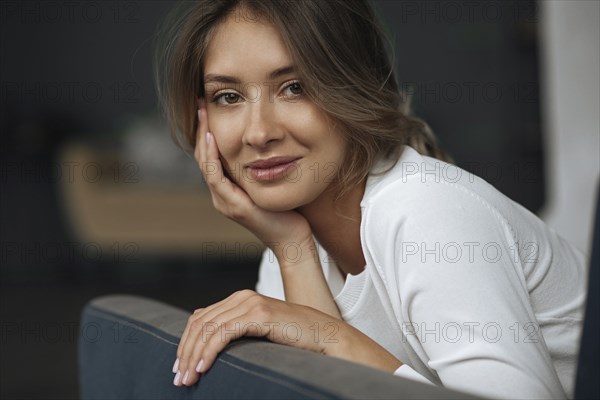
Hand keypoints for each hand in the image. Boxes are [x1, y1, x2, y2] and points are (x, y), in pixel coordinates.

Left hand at [171, 289, 402, 386]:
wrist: (325, 336)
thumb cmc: (294, 340)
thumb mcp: (259, 334)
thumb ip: (238, 332)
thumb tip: (209, 345)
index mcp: (240, 299)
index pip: (201, 319)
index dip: (186, 343)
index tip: (180, 367)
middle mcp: (242, 297)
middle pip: (200, 323)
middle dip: (185, 352)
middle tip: (178, 378)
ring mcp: (250, 303)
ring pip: (208, 329)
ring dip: (193, 356)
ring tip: (187, 379)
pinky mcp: (259, 313)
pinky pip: (223, 333)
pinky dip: (208, 351)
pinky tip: (203, 368)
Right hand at [194, 100, 314, 262]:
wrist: (293, 239)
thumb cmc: (288, 211)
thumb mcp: (272, 181)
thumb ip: (263, 165)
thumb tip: (268, 141)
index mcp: (228, 189)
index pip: (210, 156)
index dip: (207, 131)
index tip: (208, 107)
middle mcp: (221, 195)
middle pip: (202, 156)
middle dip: (200, 128)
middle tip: (199, 103)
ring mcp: (224, 201)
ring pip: (204, 164)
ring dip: (202, 136)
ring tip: (201, 112)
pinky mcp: (233, 205)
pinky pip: (215, 176)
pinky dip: (212, 156)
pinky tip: (212, 137)